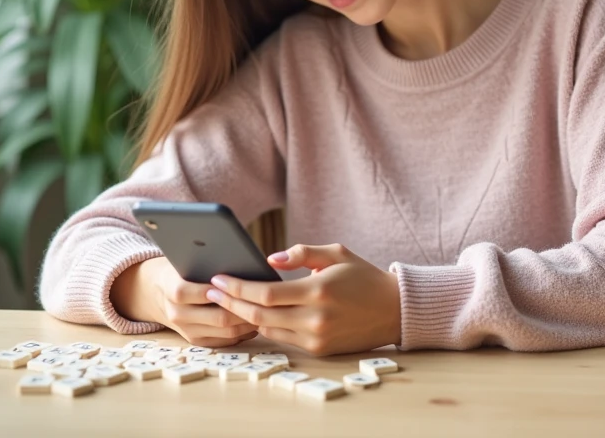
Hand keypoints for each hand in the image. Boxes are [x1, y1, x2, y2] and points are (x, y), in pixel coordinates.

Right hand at [110, 257, 258, 347]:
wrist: (154, 291)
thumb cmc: (179, 269)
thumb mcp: (185, 259)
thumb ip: (206, 259)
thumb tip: (241, 257)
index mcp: (173, 289)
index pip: (202, 293)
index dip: (226, 291)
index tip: (248, 284)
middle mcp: (177, 314)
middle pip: (219, 317)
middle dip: (246, 310)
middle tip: (267, 302)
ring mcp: (185, 330)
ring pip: (225, 332)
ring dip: (248, 323)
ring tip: (266, 311)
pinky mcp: (195, 341)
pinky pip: (223, 341)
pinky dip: (242, 333)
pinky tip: (255, 322)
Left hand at [206, 243, 401, 356]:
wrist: (393, 309)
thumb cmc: (362, 276)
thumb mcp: (335, 253)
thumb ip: (300, 253)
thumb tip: (268, 260)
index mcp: (318, 290)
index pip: (265, 293)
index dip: (237, 288)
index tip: (217, 279)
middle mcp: (315, 318)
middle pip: (259, 315)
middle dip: (230, 303)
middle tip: (211, 291)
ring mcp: (316, 338)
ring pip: (267, 329)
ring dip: (244, 316)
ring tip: (226, 301)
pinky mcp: (320, 350)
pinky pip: (282, 339)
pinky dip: (266, 326)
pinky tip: (254, 314)